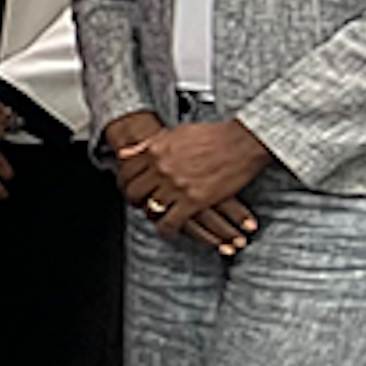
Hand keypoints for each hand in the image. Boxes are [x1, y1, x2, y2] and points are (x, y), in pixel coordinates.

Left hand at [117, 116, 270, 250]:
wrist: (241, 142)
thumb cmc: (212, 135)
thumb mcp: (174, 133)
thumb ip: (147, 145)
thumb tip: (124, 154)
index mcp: (154, 151)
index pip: (127, 173)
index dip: (126, 184)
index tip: (132, 190)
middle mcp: (160, 169)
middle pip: (135, 193)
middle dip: (136, 201)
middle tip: (142, 205)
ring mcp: (176, 186)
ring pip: (151, 209)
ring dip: (153, 215)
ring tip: (157, 218)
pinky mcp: (194, 201)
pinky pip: (171, 222)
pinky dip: (167, 230)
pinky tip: (170, 232)